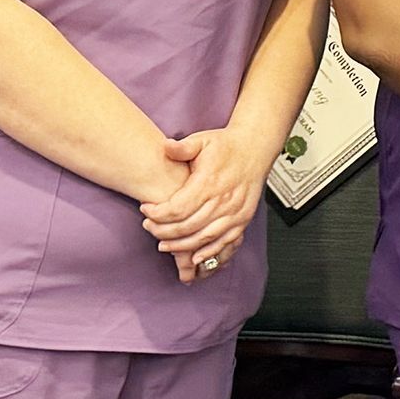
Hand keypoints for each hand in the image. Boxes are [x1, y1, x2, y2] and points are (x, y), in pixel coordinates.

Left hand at [143, 128, 261, 284]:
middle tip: (149, 228)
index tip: (145, 210)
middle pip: (187, 227)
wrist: (254, 149)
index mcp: (210, 182)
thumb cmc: (226, 146)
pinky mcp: (242, 220)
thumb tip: (167, 147)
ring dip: (182, 246)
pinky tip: (195, 258)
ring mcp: (234, 213)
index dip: (158, 214)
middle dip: (164, 232)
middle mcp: (223, 200)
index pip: (178, 208)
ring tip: (164, 245)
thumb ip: (182, 147)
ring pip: (204, 238)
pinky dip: (209, 254)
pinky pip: (225, 243)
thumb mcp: (201, 140)